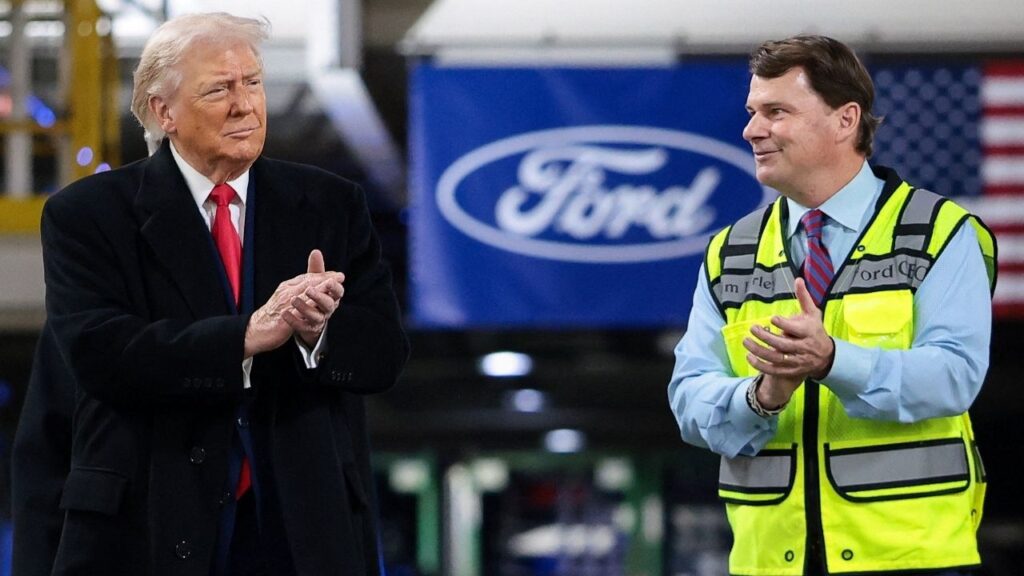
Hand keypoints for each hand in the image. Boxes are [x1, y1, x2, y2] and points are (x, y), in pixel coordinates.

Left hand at [283, 249, 344, 347]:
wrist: (305, 320)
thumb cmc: (313, 298)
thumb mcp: (314, 284)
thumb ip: (316, 270)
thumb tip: (316, 252)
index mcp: (332, 297)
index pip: (338, 292)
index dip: (334, 287)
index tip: (328, 281)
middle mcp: (327, 309)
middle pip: (328, 304)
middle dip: (319, 297)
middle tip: (308, 290)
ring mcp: (318, 320)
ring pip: (315, 316)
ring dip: (304, 307)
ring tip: (293, 299)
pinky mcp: (307, 329)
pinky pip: (301, 326)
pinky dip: (293, 320)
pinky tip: (285, 313)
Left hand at [742, 278, 835, 407]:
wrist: (825, 356)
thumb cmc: (815, 330)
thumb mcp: (813, 313)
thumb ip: (804, 298)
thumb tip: (797, 279)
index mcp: (809, 333)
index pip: (796, 330)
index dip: (784, 325)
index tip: (772, 319)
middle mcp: (803, 348)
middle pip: (783, 345)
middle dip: (766, 337)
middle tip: (752, 328)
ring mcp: (797, 361)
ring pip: (776, 358)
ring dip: (759, 351)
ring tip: (746, 341)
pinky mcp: (791, 371)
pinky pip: (774, 370)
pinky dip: (761, 365)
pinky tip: (749, 357)